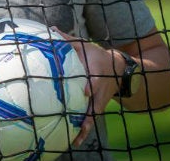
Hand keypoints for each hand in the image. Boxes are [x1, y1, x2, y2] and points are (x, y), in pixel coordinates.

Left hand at [51, 28, 122, 147]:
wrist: (118, 69)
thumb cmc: (96, 55)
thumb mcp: (85, 45)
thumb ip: (67, 40)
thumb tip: (51, 29)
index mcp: (98, 72)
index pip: (96, 80)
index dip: (92, 86)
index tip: (85, 91)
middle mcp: (101, 88)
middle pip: (96, 102)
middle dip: (89, 112)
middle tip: (82, 123)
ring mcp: (101, 99)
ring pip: (94, 114)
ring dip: (87, 127)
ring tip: (77, 139)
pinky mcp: (99, 106)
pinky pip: (92, 118)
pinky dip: (86, 129)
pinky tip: (76, 140)